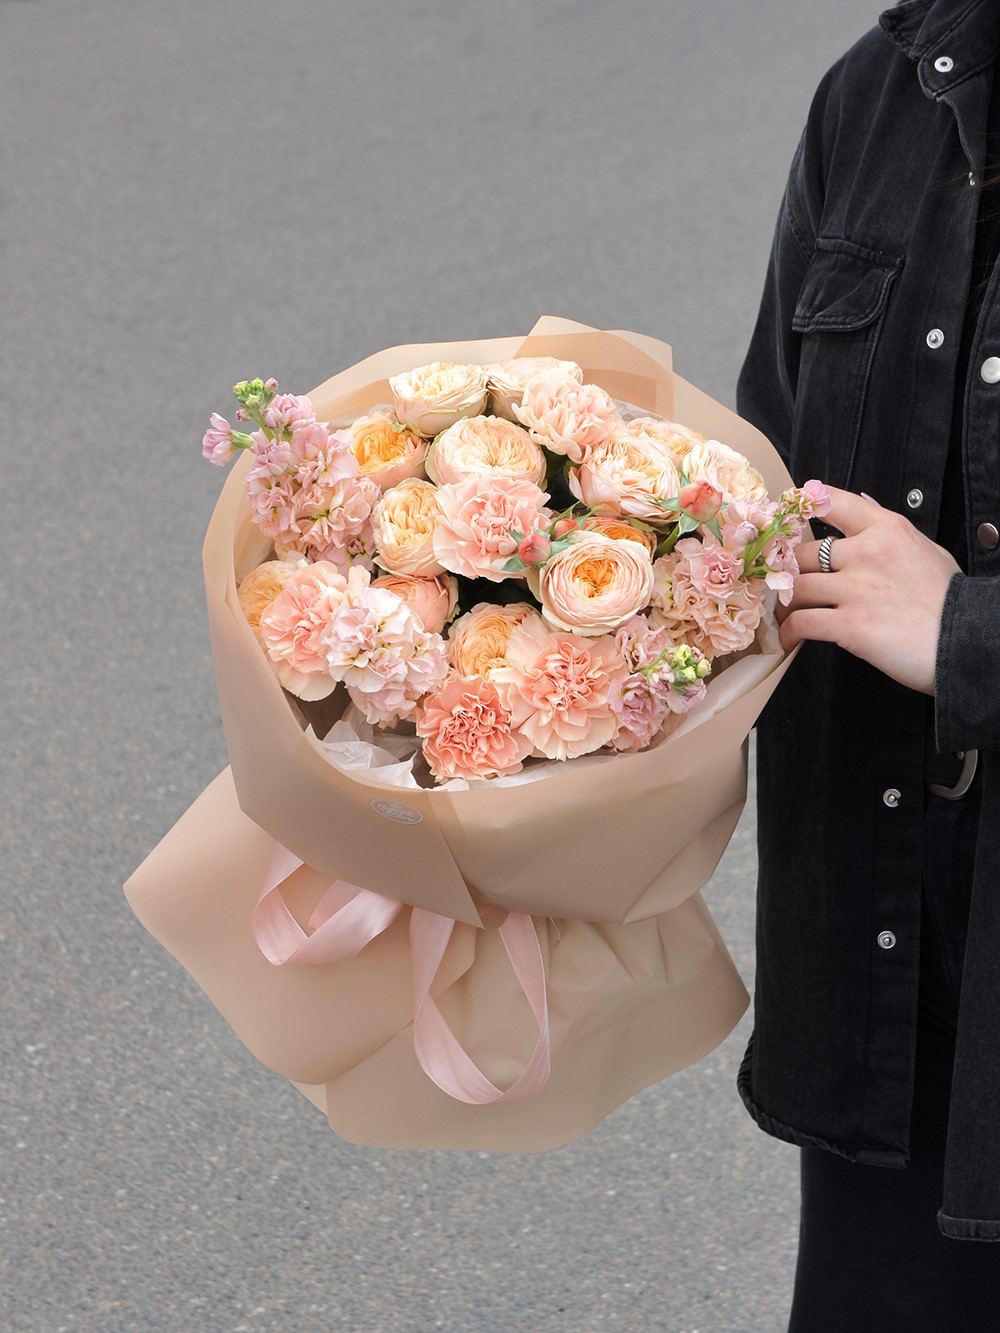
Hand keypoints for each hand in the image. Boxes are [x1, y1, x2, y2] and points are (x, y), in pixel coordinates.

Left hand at [778, 486, 960, 694]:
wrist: (969, 640)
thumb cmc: (950, 601)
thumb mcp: (926, 551)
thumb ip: (891, 536)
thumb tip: (865, 509)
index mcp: (887, 529)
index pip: (834, 502)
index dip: (802, 507)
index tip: (785, 519)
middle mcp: (868, 553)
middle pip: (803, 553)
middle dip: (787, 573)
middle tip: (783, 588)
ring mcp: (858, 588)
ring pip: (797, 588)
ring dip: (783, 606)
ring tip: (784, 618)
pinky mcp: (851, 624)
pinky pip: (802, 623)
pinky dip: (789, 632)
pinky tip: (790, 640)